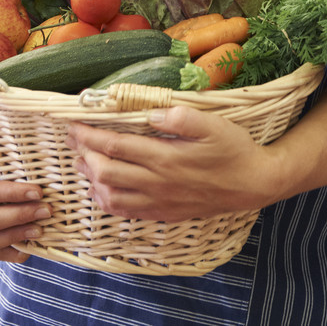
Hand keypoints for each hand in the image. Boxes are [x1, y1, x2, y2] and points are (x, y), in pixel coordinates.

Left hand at [66, 108, 279, 221]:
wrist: (253, 184)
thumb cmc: (234, 149)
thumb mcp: (213, 124)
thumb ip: (180, 117)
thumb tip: (151, 113)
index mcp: (165, 157)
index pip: (116, 146)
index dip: (90, 135)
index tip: (73, 123)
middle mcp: (157, 183)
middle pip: (105, 172)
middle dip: (84, 154)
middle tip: (74, 138)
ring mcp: (159, 202)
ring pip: (110, 197)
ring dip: (91, 178)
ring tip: (85, 161)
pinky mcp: (164, 214)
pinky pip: (126, 212)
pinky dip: (107, 200)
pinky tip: (104, 188)